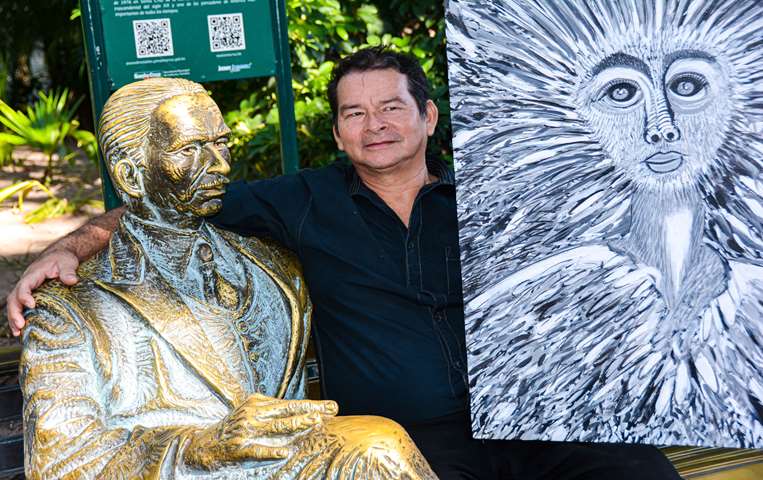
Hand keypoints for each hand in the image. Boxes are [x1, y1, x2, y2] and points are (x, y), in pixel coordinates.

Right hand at [6, 249, 79, 335]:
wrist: (59, 256)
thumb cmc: (62, 259)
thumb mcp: (67, 262)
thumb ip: (68, 271)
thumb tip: (72, 280)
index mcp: (33, 274)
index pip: (24, 285)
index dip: (25, 295)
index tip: (31, 305)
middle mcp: (26, 282)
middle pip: (14, 297)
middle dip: (15, 312)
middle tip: (20, 325)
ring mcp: (26, 289)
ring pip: (13, 304)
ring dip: (13, 318)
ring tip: (17, 332)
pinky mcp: (29, 295)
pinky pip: (19, 306)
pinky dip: (17, 317)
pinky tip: (20, 330)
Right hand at [184, 394, 337, 468]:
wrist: (201, 444)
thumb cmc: (234, 430)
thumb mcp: (252, 414)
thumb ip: (275, 414)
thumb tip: (306, 415)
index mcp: (258, 404)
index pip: (290, 404)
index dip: (312, 405)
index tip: (331, 406)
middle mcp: (252, 414)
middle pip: (286, 411)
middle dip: (311, 410)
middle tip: (331, 410)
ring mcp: (245, 431)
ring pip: (275, 427)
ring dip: (296, 424)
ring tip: (314, 423)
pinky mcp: (237, 449)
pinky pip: (257, 451)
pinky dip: (271, 452)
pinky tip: (284, 452)